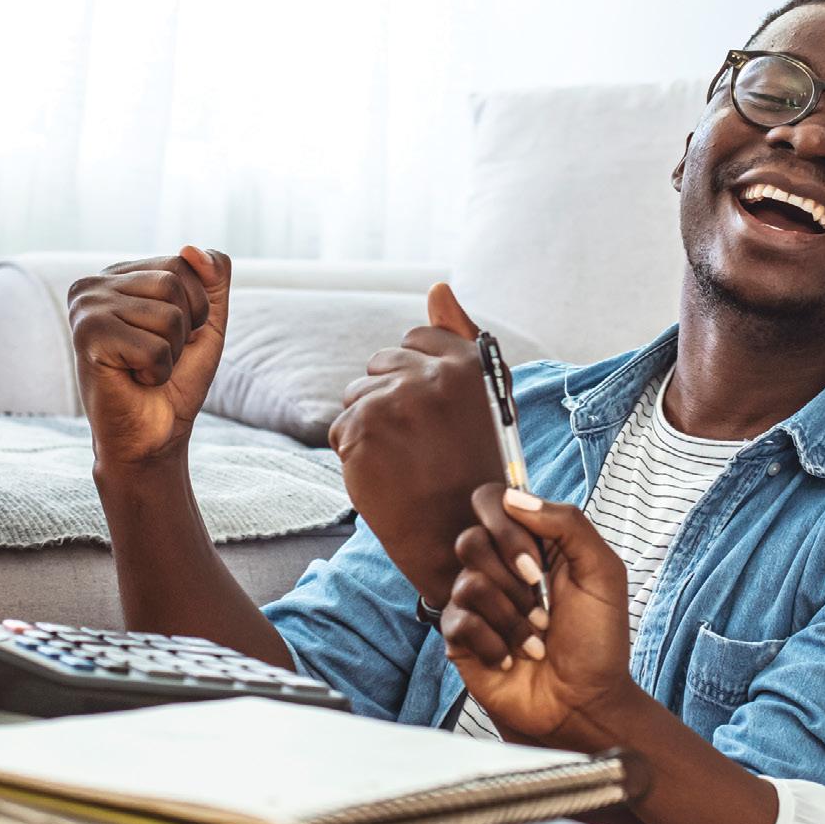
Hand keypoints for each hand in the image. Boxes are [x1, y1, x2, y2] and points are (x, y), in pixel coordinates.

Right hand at [66, 247, 231, 469]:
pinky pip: (155, 347)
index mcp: (118, 274)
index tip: (171, 336)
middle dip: (185, 329)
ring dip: (171, 353)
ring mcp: (85, 308)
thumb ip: (212, 278)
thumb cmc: (176, 380)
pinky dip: (157, 372)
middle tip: (158, 356)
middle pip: (175, 283)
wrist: (152, 436)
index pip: (182, 263)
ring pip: (168, 314)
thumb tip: (190, 249)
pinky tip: (133, 380)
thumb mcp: (206, 322)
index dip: (196, 307)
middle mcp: (93, 284)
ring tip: (145, 368)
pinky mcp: (86, 337)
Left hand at [329, 282, 506, 604]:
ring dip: (368, 425)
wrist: (458, 538)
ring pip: (356, 395)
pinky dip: (354, 454)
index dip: (414, 374)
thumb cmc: (472, 469)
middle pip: (380, 363)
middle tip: (417, 444)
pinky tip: (384, 476)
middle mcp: (434, 376)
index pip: (416, 339)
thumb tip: (438, 285)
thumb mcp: (484, 400)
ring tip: (402, 461)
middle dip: (389, 398)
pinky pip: (340, 428)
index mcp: (469, 364)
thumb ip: (459, 337)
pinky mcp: (362, 431)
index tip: (429, 410)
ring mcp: (396, 401)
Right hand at [439, 485, 635, 749]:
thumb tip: (514, 497)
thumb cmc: (597, 641)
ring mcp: (476, 603)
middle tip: (543, 607)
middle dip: (512, 580)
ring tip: (536, 640)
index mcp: (530, 545)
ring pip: (467, 583)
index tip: (536, 562)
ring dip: (512, 618)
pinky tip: (512, 659)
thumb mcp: (602, 573)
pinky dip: (494, 643)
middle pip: (470, 539)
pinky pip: (457, 621)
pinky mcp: (461, 638)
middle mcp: (497, 569)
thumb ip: (568, 524)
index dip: (507, 527)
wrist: (585, 702)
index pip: (492, 502)